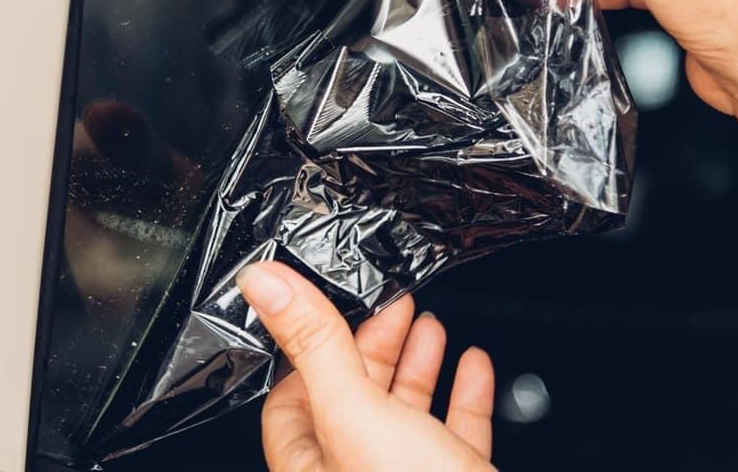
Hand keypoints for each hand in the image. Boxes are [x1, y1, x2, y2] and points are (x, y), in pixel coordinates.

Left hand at [237, 262, 495, 471]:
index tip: (332, 301)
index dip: (312, 346)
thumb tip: (265, 285)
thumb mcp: (356, 415)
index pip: (291, 398)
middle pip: (352, 399)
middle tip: (392, 303)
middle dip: (373, 345)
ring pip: (405, 415)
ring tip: (428, 325)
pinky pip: (456, 433)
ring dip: (417, 364)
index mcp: (313, 469)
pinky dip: (464, 394)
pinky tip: (473, 365)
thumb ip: (315, 345)